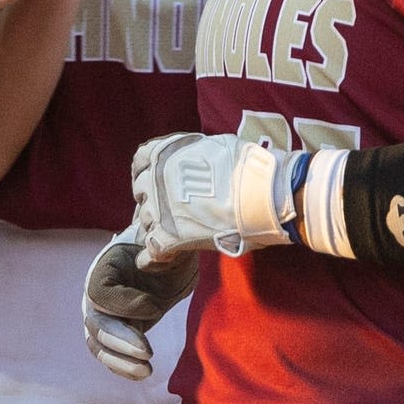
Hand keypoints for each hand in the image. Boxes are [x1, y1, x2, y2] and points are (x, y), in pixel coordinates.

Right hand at [82, 227, 199, 379]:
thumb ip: (162, 248)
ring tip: (147, 371)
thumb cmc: (169, 247)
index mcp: (105, 267)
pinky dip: (124, 367)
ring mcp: (105, 316)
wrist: (170, 261)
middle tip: (147, 352)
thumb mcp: (171, 244)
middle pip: (95, 323)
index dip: (124, 305)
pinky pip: (111, 355)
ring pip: (98, 344)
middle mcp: (98, 294)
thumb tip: (153, 256)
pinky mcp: (119, 333)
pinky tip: (144, 373)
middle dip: (119, 341)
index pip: (99, 293)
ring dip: (119, 361)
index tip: (155, 307)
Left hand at [129, 131, 300, 258]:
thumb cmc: (246, 166)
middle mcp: (155, 179)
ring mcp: (160, 209)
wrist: (262, 193)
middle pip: (141, 192)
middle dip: (152, 199)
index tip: (154, 178)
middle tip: (169, 208)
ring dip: (157, 225)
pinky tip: (160, 257)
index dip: (146, 170)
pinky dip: (153, 255)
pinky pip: (151, 249)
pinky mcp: (170, 236)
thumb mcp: (214, 145)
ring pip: (146, 220)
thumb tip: (196, 161)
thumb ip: (194, 154)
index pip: (141, 160)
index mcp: (165, 153)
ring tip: (174, 230)